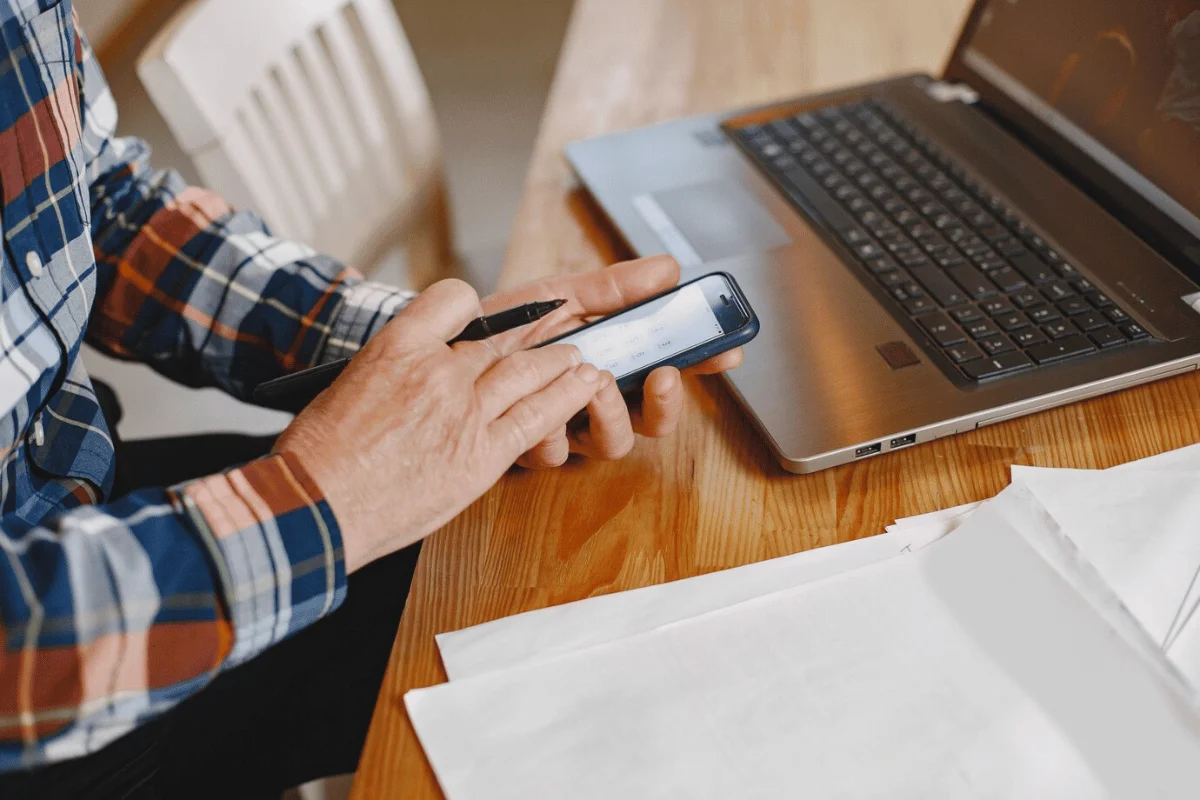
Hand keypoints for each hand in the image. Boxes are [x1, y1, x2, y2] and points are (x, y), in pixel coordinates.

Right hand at [275, 280, 601, 571]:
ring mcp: (464, 412)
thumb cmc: (320, 454)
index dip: (473, 308)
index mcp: (397, 345)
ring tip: (578, 357)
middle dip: (534, 333)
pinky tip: (587, 386)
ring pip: (528, 372)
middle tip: (558, 329)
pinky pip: (537, 418)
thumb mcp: (350, 385)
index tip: (482, 321)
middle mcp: (437, 370)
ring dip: (559, 361)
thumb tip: (417, 369)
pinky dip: (567, 398)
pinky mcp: (482, 454)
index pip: (455, 299)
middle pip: (500, 338)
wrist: (317, 507)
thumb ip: (395, 370)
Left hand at [479, 255, 743, 466]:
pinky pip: (555, 450)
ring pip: (612, 444)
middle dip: (665, 404)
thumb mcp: (561, 295)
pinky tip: (537, 403)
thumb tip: (667, 269)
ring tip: (596, 382)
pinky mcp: (529, 447)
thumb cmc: (504, 325)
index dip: (704, 364)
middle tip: (663, 377)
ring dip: (611, 415)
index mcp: (613, 365)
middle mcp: (595, 405)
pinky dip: (551, 426)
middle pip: (653, 423)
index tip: (726, 351)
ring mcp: (567, 428)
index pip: (672, 370)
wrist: (444, 344)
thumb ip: (614, 288)